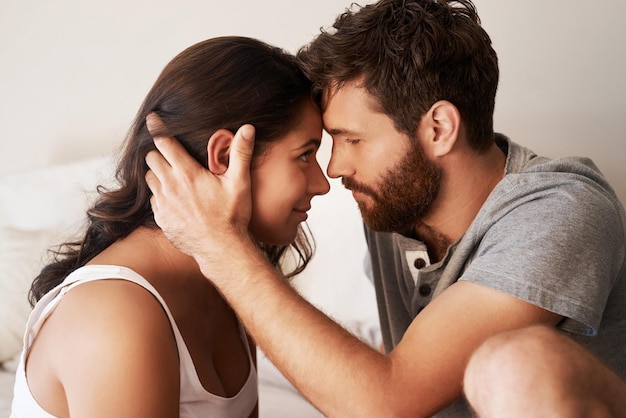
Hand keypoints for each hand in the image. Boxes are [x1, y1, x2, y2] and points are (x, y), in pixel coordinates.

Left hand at [145, 113, 255, 264]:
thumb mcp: (240, 183)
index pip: (164, 143)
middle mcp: (170, 186)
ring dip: (158, 175)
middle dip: (159, 153)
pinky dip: (160, 196)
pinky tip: (176, 200)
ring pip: (149, 179)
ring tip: (175, 178)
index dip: (158, 128)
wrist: (221, 249)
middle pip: (151, 158)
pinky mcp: (161, 219)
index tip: (153, 119)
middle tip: (172, 156)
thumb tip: (247, 129)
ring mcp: (163, 204)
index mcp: (187, 173)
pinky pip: (153, 200)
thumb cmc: (232, 216)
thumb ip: (241, 153)